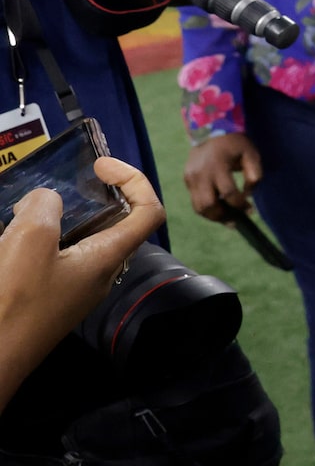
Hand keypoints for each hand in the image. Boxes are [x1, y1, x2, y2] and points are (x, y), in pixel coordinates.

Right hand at [0, 157, 164, 404]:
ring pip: (81, 241)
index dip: (134, 180)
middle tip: (57, 185)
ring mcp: (75, 289)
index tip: (100, 165)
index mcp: (108, 258)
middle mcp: (100, 273)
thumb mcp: (29, 240)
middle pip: (115, 224)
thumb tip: (47, 201)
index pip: (148, 211)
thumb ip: (45, 207)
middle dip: (91, 196)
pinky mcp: (51, 299)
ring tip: (25, 210)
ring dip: (59, 218)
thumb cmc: (14, 300)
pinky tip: (12, 236)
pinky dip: (42, 240)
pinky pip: (57, 259)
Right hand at [183, 131, 262, 226]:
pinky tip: (219, 208)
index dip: (240, 205)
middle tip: (236, 220)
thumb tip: (249, 194)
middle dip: (223, 216)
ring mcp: (191, 177)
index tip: (250, 209)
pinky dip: (206, 208)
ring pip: (198, 207)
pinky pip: (195, 200)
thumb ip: (254, 174)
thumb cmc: (235, 143)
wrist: (210, 128)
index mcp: (218, 166)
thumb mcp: (250, 153)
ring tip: (228, 218)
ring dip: (213, 216)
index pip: (228, 193)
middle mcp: (201, 174)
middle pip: (208, 205)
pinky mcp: (187, 179)